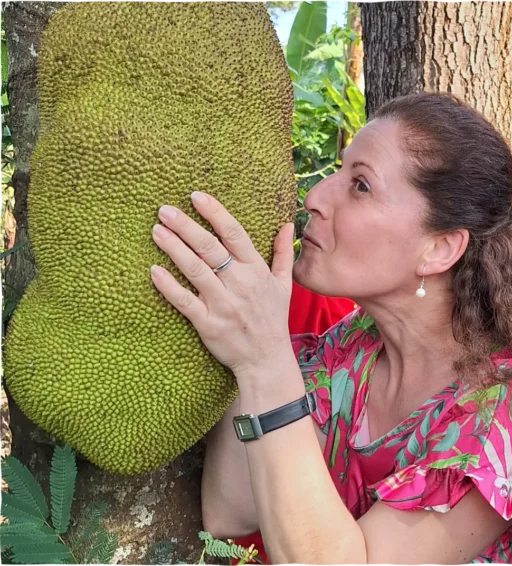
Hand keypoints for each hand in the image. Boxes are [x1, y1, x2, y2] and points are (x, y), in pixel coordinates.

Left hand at [149, 191, 294, 378]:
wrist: (266, 359)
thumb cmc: (273, 319)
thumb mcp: (284, 284)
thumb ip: (283, 252)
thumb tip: (287, 224)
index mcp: (256, 270)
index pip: (234, 234)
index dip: (214, 213)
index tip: (196, 196)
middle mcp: (240, 283)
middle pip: (209, 248)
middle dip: (186, 226)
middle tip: (164, 210)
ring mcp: (222, 303)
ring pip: (195, 270)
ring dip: (174, 248)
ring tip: (156, 231)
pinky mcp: (207, 322)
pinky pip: (184, 301)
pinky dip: (168, 286)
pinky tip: (153, 270)